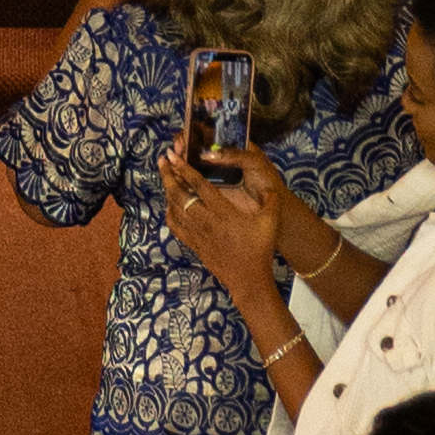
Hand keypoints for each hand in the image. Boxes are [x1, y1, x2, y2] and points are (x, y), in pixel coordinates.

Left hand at [161, 135, 287, 301]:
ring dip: (167, 190)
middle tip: (163, 160)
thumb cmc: (259, 249)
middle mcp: (206, 221)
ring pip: (174, 208)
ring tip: (165, 175)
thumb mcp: (270, 222)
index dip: (185, 169)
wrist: (248, 279)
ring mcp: (197, 233)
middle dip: (169, 175)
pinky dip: (169, 211)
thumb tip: (269, 186)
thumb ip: (271, 200)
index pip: (200, 186)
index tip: (174, 156)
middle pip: (180, 194)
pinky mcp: (193, 244)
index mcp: (223, 212)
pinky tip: (170, 204)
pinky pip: (175, 225)